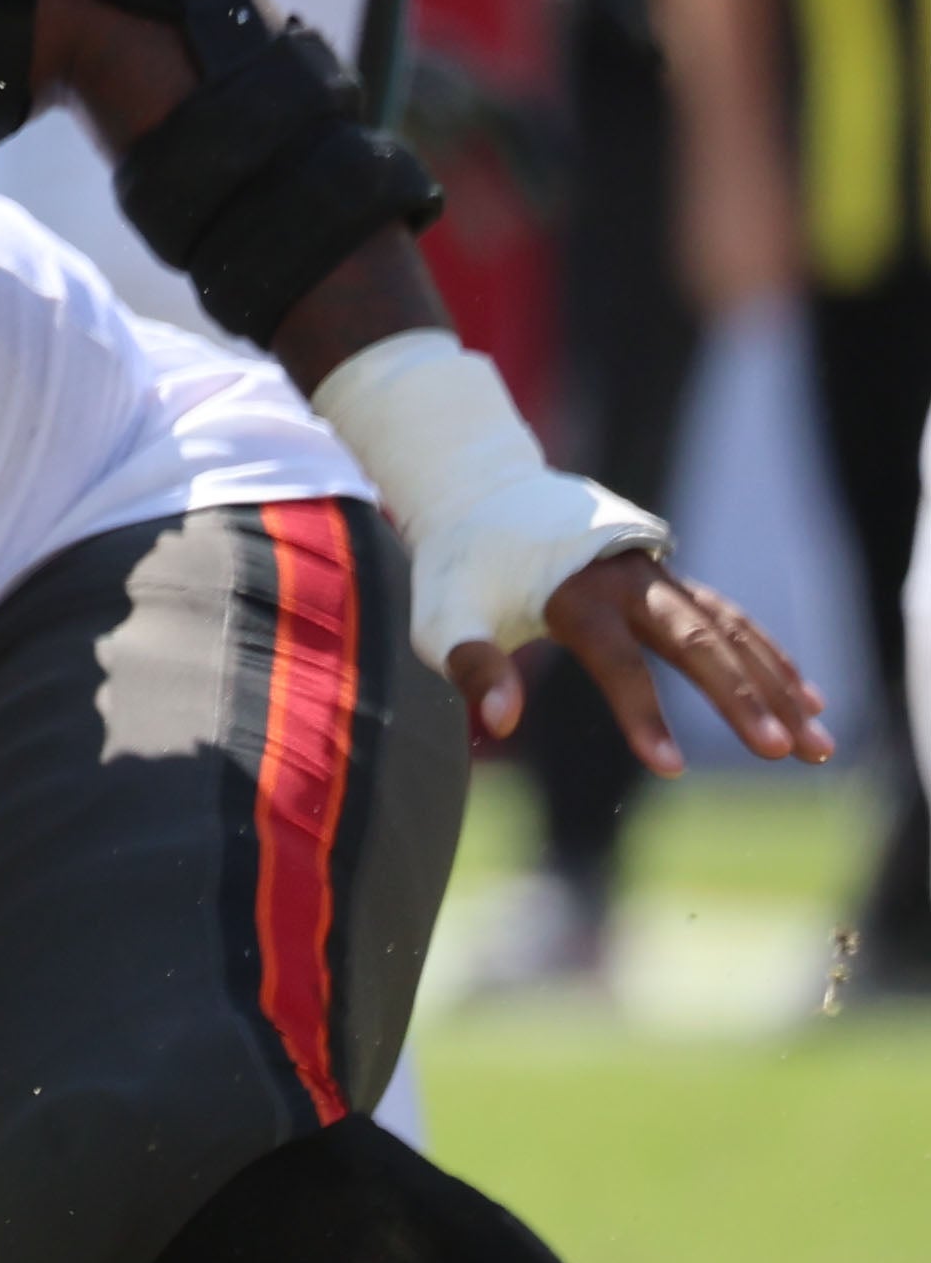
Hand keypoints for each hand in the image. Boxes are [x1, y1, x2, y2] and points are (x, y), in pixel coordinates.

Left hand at [448, 549, 828, 775]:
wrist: (486, 494)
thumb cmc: (461, 567)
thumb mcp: (444, 615)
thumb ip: (473, 666)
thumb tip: (500, 723)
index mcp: (574, 592)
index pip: (617, 660)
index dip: (641, 713)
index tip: (671, 768)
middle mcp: (628, 581)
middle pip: (697, 640)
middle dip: (744, 697)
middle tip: (785, 751)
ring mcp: (658, 577)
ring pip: (731, 632)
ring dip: (777, 685)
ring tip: (818, 743)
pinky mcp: (671, 580)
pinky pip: (733, 620)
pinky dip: (771, 657)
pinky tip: (808, 697)